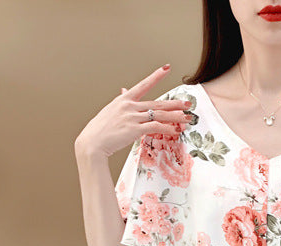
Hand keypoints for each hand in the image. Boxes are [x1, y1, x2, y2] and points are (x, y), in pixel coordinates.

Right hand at [74, 63, 190, 158]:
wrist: (92, 143)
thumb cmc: (100, 130)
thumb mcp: (110, 111)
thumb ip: (121, 102)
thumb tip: (124, 91)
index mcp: (124, 100)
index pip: (143, 84)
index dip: (156, 76)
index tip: (167, 68)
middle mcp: (130, 106)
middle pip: (157, 102)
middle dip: (175, 103)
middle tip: (188, 103)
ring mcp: (132, 117)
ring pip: (159, 114)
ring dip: (175, 116)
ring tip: (187, 117)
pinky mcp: (134, 129)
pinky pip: (155, 127)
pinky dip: (167, 128)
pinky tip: (175, 130)